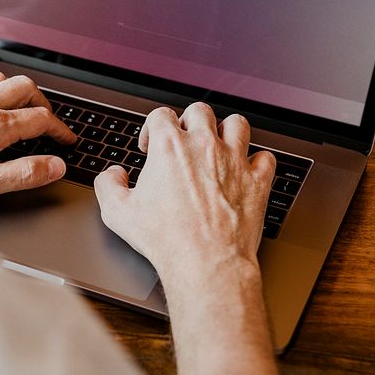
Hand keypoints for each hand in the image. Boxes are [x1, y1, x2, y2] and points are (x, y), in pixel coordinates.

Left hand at [0, 71, 75, 207]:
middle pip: (25, 88)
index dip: (61, 130)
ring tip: (23, 111)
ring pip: (1, 79)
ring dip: (18, 92)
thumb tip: (54, 165)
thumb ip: (21, 174)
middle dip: (44, 104)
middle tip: (49, 123)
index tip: (68, 140)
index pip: (41, 119)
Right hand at [94, 103, 274, 278]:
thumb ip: (108, 184)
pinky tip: (246, 170)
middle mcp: (204, 146)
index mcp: (169, 147)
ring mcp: (234, 161)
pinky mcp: (257, 182)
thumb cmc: (165, 239)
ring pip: (238, 124)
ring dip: (226, 131)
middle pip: (200, 111)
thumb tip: (114, 174)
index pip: (161, 114)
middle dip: (189, 122)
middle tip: (184, 142)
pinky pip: (266, 158)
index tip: (151, 147)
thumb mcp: (117, 212)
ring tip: (218, 145)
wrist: (206, 263)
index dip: (153, 128)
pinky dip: (257, 161)